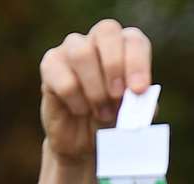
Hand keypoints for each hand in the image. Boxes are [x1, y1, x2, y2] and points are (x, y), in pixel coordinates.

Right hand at [40, 20, 152, 163]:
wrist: (83, 142)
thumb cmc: (111, 119)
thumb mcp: (132, 115)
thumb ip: (140, 105)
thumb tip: (143, 100)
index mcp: (124, 45)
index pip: (133, 40)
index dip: (137, 63)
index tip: (138, 90)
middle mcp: (97, 40)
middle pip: (106, 31)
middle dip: (114, 65)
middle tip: (117, 95)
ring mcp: (71, 49)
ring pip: (82, 54)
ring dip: (95, 89)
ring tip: (101, 112)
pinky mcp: (50, 65)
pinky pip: (64, 80)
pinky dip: (76, 101)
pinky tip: (80, 110)